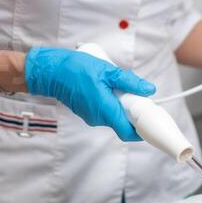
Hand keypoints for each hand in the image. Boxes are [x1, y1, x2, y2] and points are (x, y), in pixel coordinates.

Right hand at [24, 47, 155, 140]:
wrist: (51, 72)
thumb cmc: (76, 69)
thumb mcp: (107, 71)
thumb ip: (129, 82)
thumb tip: (149, 89)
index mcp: (105, 110)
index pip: (128, 132)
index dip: (142, 131)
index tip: (150, 121)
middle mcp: (98, 118)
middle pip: (122, 123)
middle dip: (132, 112)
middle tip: (138, 96)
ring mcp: (91, 116)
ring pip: (113, 116)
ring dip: (121, 105)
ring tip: (121, 87)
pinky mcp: (86, 112)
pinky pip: (104, 111)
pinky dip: (110, 103)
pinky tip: (109, 88)